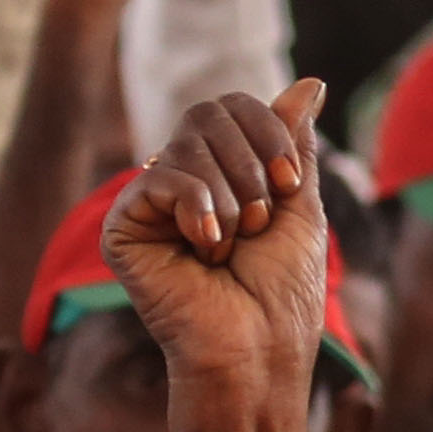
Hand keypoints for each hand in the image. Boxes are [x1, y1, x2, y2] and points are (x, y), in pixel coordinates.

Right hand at [104, 82, 335, 407]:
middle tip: (261, 220)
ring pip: (186, 145)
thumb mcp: (300, 205)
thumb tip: (309, 82)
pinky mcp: (123, 229)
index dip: (267, 130)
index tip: (290, 183)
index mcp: (223, 174)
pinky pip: (159, 177)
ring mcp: (150, 205)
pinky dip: (197, 207)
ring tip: (234, 245)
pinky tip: (206, 247)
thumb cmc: (283, 292)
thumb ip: (293, 144)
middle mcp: (182, 182)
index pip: (233, 107)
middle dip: (250, 163)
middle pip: (207, 113)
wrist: (257, 350)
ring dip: (231, 197)